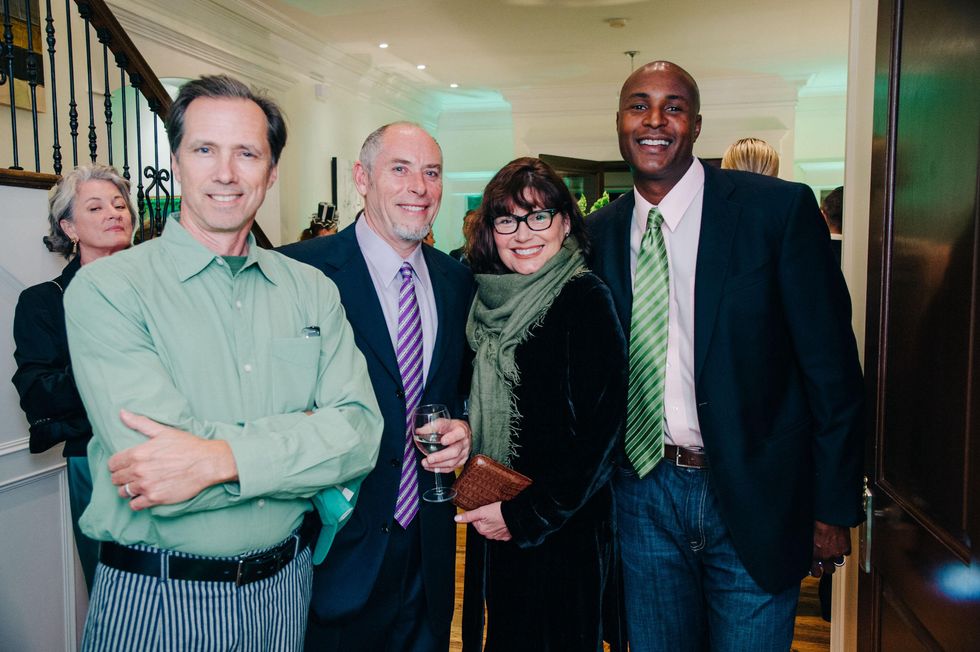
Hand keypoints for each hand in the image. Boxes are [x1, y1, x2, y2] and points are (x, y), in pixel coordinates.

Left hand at [108, 409, 237, 510]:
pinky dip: (137, 502)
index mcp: (138, 453)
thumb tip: (122, 413)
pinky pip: (135, 505)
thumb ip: (140, 423)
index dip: (117, 465)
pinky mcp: (155, 498)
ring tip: (138, 486)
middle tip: (132, 476)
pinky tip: (144, 496)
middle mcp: (139, 470)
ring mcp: (146, 486)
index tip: (123, 466)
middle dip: (121, 477)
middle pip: (116, 479)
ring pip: (123, 492)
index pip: (113, 464)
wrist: (207, 463)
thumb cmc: (187, 446)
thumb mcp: (163, 431)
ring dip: (128, 489)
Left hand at [420, 418, 470, 472]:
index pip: (458, 434)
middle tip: (429, 458)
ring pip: (452, 462)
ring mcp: (464, 453)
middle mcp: (464, 443)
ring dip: (438, 464)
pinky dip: (440, 469)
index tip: (443, 441)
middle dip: (440, 456)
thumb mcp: (444, 423)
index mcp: (461, 431)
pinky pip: (451, 468)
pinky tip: (431, 467)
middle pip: (454, 451)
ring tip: (426, 463)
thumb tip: (419, 431)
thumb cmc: (452, 428)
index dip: (451, 438)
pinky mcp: (461, 462)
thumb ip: (432, 426)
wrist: (462, 434)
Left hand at [454, 502, 511, 540]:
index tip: (485, 511)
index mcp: (482, 529)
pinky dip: (501, 527)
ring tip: (498, 516)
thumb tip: (457, 519)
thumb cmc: (500, 512)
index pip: (475, 521)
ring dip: (494, 523)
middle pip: (483, 525)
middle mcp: (489, 535)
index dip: (479, 515)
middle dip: (486, 519)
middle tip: (492, 513)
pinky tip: (503, 522)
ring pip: (492, 528)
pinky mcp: (506, 536)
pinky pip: (501, 532)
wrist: (515, 515)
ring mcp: (498, 536)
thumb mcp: (481, 511)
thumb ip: (468, 515)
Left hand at [810, 520, 850, 577]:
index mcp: (814, 555)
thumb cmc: (815, 524)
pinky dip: (844, 549)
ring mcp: (837, 553)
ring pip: (838, 562)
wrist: (829, 518)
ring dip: (836, 558)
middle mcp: (826, 556)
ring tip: (833, 551)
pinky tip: (840, 544)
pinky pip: (846, 553)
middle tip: (825, 561)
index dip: (816, 571)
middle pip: (829, 570)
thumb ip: (807, 546)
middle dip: (827, 567)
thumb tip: (803, 548)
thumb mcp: (806, 536)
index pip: (816, 572)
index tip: (816, 569)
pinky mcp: (846, 548)